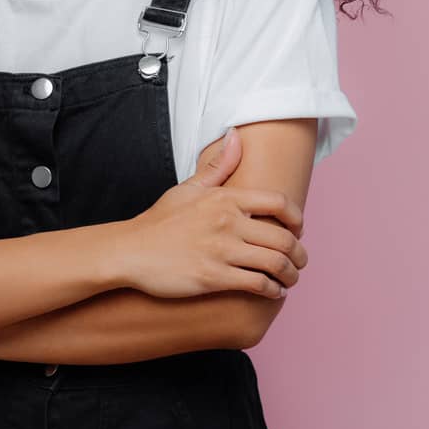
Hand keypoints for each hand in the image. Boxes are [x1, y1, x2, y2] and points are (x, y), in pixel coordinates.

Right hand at [114, 127, 307, 298]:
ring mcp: (220, 250)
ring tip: (289, 279)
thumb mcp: (187, 188)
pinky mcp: (213, 277)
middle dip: (299, 254)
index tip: (297, 230)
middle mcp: (226, 222)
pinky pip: (258, 285)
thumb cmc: (159, 221)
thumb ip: (217, 166)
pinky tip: (273, 292)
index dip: (297, 218)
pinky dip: (273, 291)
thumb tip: (236, 135)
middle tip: (299, 262)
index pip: (278, 202)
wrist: (130, 251)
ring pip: (276, 263)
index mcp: (224, 198)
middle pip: (284, 238)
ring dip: (291, 275)